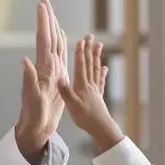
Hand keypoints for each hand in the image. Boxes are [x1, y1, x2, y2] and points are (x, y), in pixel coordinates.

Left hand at [15, 0, 69, 160]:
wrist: (36, 126)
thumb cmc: (34, 115)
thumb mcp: (32, 98)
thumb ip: (28, 79)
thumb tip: (24, 60)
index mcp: (43, 68)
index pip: (43, 39)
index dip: (43, 21)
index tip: (42, 5)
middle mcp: (46, 66)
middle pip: (48, 37)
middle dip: (47, 19)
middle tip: (45, 1)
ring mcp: (51, 70)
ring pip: (54, 44)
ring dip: (53, 28)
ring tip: (52, 13)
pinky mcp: (57, 76)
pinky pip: (60, 54)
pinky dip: (61, 43)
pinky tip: (61, 36)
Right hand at [59, 34, 124, 153]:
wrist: (100, 128)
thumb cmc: (85, 118)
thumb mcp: (72, 106)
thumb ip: (66, 92)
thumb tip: (59, 78)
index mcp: (82, 86)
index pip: (81, 66)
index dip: (80, 53)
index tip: (81, 40)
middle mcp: (90, 85)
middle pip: (89, 63)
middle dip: (89, 49)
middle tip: (91, 36)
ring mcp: (95, 90)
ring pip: (96, 69)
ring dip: (96, 57)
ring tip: (99, 46)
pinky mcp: (99, 96)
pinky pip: (100, 81)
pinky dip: (102, 73)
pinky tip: (105, 68)